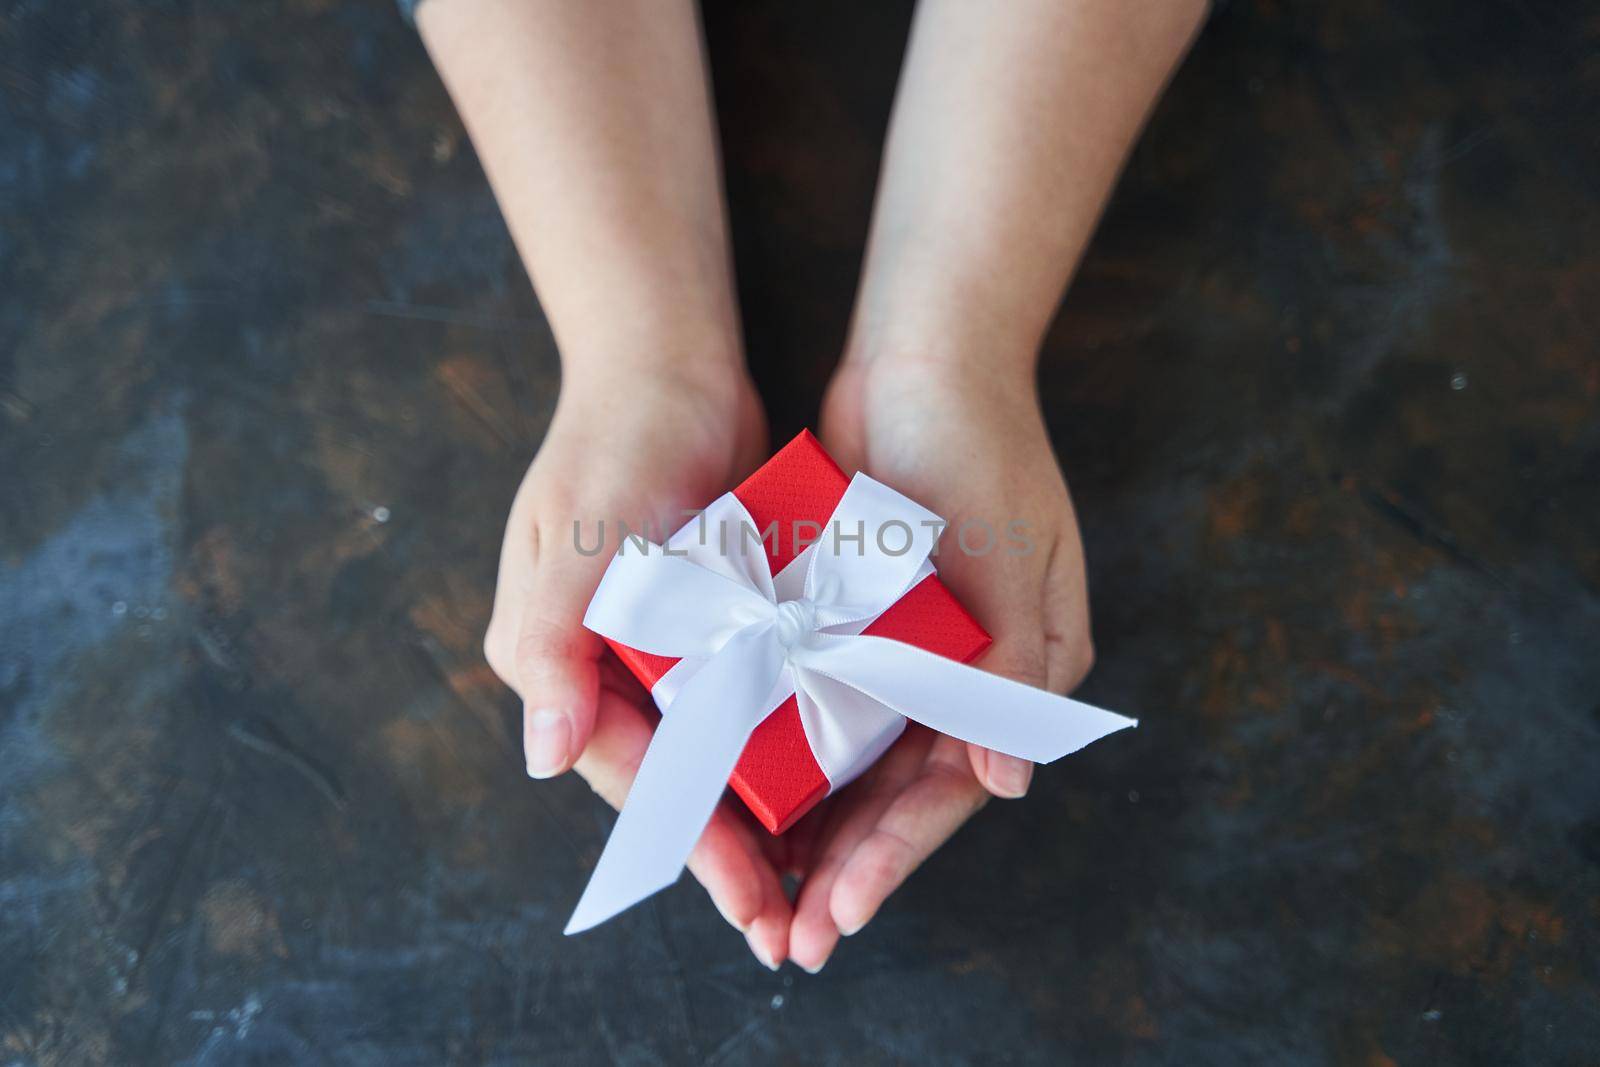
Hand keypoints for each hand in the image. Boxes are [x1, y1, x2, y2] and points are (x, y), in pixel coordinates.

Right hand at [482, 363, 793, 967]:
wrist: (667, 365)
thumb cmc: (611, 445)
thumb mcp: (577, 540)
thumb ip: (555, 644)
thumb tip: (548, 759)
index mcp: (566, 662)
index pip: (635, 774)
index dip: (692, 842)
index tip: (748, 900)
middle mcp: (611, 664)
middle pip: (679, 777)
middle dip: (730, 851)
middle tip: (789, 922)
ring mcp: (668, 642)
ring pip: (720, 749)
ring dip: (761, 809)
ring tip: (817, 875)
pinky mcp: (718, 615)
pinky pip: (753, 694)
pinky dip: (783, 739)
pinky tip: (835, 778)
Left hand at [784, 352, 1095, 970]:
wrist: (922, 356)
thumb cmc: (979, 446)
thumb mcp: (1009, 555)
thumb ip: (1011, 669)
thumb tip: (1006, 784)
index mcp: (1025, 668)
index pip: (955, 785)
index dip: (897, 854)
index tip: (838, 909)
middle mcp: (972, 671)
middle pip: (905, 792)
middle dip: (850, 865)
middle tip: (792, 937)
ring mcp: (917, 650)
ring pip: (862, 764)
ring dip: (819, 828)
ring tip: (766, 896)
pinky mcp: (864, 623)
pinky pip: (829, 708)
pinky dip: (797, 755)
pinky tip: (750, 800)